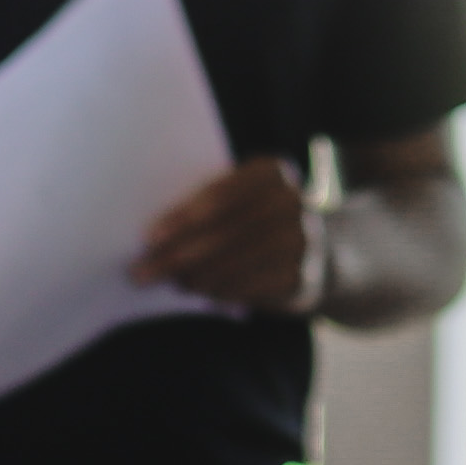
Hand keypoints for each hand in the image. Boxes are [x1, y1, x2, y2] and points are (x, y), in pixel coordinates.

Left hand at [132, 159, 318, 309]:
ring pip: (234, 263)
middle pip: (224, 232)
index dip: (182, 217)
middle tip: (141, 272)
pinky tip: (199, 292)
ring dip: (194, 276)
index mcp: (272, 172)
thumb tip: (152, 237)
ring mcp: (303, 241)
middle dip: (176, 254)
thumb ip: (208, 206)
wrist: (324, 250)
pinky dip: (220, 291)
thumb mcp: (242, 199)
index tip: (147, 238)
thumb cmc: (259, 219)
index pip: (220, 194)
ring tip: (167, 281)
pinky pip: (252, 287)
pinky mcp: (303, 277)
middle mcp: (292, 202)